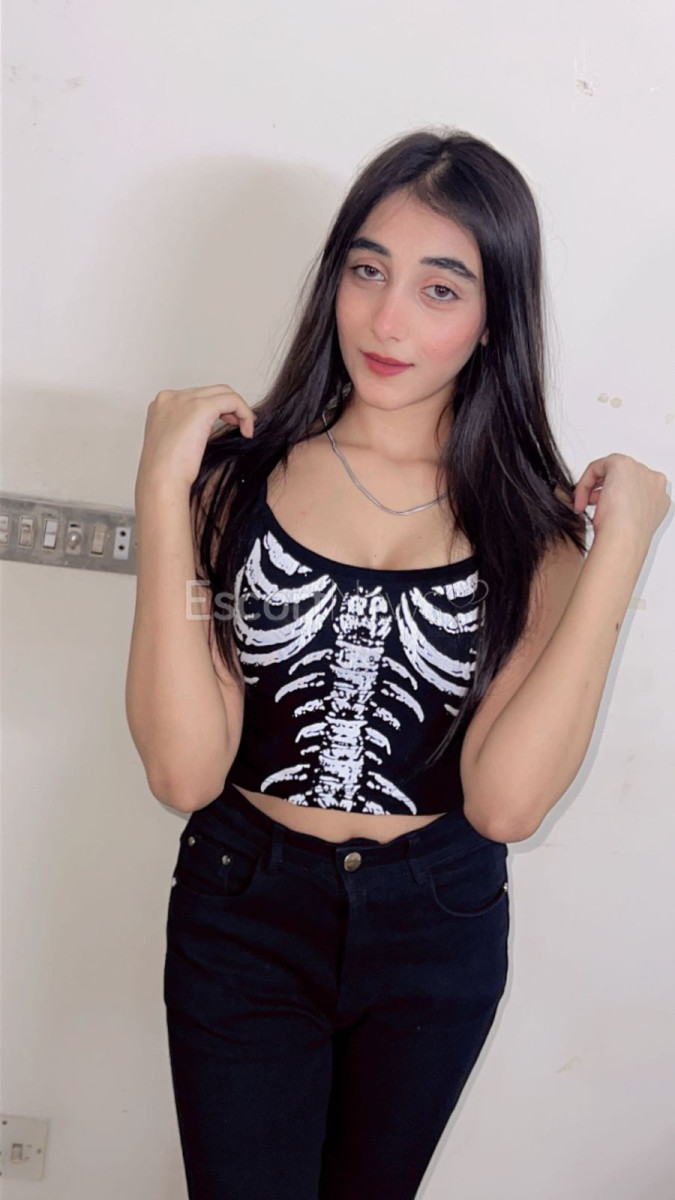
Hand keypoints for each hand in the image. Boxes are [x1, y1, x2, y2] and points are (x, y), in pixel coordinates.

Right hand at [134, 384, 256, 498]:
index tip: (226, 423)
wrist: (162, 481)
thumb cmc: (167, 472)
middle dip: (228, 406)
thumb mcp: (174, 442)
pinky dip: (244, 413)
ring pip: (223, 392)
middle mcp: (170, 397)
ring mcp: (184, 400)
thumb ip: (187, 428)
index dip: (215, 408)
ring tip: (245, 429)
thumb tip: (208, 426)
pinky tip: (247, 432)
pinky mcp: (201, 408)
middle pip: (210, 391)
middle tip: (240, 426)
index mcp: (161, 405)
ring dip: (238, 409)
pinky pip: (232, 400)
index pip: (196, 396)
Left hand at [573, 452, 670, 545]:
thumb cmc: (624, 537)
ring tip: (584, 505)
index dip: (614, 496)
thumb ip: (625, 508)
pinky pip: (598, 467)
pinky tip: (581, 500)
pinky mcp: (622, 464)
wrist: (623, 538)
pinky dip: (586, 483)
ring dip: (593, 487)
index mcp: (658, 498)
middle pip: (623, 477)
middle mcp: (653, 482)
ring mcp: (640, 471)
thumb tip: (611, 506)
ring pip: (610, 471)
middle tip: (589, 505)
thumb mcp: (628, 521)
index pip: (634, 489)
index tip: (601, 507)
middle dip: (603, 489)